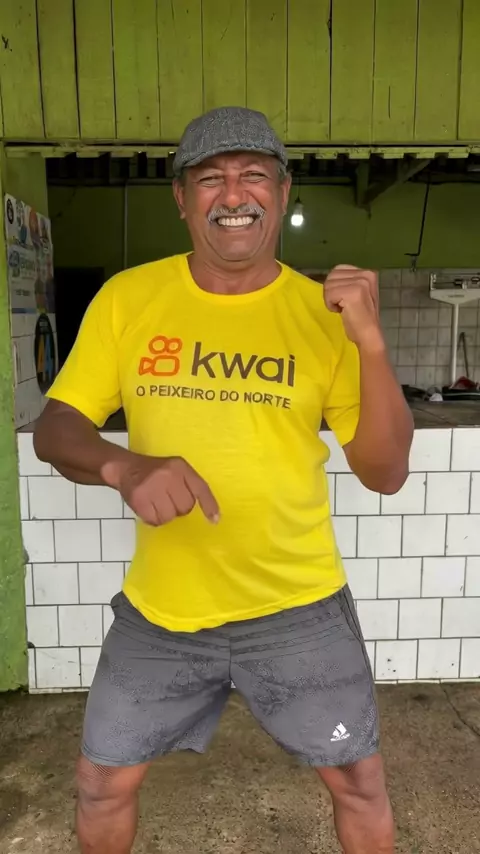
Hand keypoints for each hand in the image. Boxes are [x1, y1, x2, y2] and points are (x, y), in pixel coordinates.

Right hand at [105, 454, 219, 526]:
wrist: (126, 467)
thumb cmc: (155, 472)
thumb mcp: (175, 470)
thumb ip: (188, 485)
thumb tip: (209, 513)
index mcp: (180, 467)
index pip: (200, 487)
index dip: (209, 504)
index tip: (214, 520)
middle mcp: (168, 475)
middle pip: (185, 507)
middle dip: (178, 508)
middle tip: (167, 500)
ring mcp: (152, 487)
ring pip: (169, 516)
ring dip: (164, 515)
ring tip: (156, 503)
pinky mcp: (139, 499)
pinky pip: (154, 520)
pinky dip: (152, 518)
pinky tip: (148, 507)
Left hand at [324, 265, 383, 348]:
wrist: (369, 335)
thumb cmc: (360, 318)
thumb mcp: (357, 293)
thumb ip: (347, 282)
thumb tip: (329, 277)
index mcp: (368, 273)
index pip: (338, 270)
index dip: (335, 286)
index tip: (345, 300)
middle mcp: (366, 274)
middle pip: (332, 275)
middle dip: (331, 292)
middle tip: (343, 305)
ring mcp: (361, 282)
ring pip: (328, 284)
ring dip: (331, 299)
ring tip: (343, 308)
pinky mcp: (353, 292)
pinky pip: (329, 294)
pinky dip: (330, 305)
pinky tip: (341, 311)